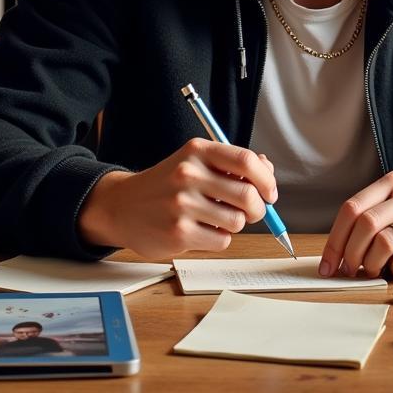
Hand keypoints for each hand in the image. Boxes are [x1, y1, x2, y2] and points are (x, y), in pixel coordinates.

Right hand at [77, 139, 277, 260]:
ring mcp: (182, 204)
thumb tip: (267, 170)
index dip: (266, 179)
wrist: (123, 206)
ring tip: (218, 218)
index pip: (246, 161)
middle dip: (259, 208)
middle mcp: (189, 174)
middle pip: (248, 194)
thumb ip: (230, 163)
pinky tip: (202, 230)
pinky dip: (219, 239)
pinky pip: (222, 241)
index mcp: (197, 151)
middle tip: (254, 211)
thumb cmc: (166, 184)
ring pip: (238, 221)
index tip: (269, 192)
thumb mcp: (194, 161)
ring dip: (236, 224)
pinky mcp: (179, 233)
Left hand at [319, 171, 392, 279]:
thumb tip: (337, 252)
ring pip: (385, 242)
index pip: (352, 208)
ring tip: (373, 271)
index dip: (335, 239)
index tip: (328, 264)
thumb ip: (372, 218)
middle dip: (351, 254)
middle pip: (366, 224)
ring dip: (372, 264)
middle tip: (349, 271)